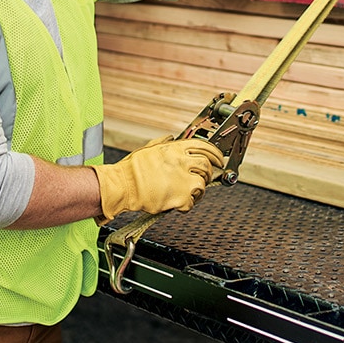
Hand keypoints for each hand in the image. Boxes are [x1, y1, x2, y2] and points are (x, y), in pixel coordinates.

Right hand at [89, 138, 224, 222]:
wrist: (122, 186)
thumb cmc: (131, 170)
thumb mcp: (148, 149)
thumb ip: (163, 143)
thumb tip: (171, 138)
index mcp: (174, 149)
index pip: (205, 147)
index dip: (216, 154)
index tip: (220, 159)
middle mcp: (181, 162)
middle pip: (207, 166)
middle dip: (208, 173)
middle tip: (205, 178)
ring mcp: (182, 180)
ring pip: (202, 185)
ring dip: (198, 190)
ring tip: (188, 193)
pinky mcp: (180, 198)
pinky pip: (192, 202)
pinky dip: (187, 204)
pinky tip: (179, 202)